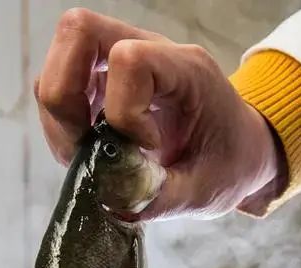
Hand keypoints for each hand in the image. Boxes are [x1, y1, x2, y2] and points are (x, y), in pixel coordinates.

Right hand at [34, 8, 282, 218]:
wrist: (239, 151)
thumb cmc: (229, 164)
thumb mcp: (204, 192)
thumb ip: (159, 199)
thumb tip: (111, 203)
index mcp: (187, 70)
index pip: (130, 61)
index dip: (123, 112)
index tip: (145, 148)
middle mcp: (151, 50)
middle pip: (78, 32)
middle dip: (66, 97)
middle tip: (85, 144)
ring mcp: (123, 59)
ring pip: (61, 59)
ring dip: (60, 115)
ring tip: (86, 154)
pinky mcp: (105, 79)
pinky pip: (62, 84)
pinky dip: (63, 123)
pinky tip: (88, 150)